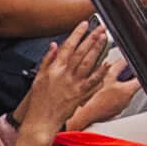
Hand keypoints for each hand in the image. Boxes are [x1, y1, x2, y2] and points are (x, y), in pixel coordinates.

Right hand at [16, 21, 112, 137]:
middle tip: (101, 28)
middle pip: (82, 52)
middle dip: (92, 38)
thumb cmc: (39, 101)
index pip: (68, 47)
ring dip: (98, 50)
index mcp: (55, 69)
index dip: (77, 34)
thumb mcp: (38, 77)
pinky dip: (101, 72)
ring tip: (105, 39)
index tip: (84, 24)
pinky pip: (93, 82)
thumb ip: (47, 60)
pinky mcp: (81, 95)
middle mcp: (66, 75)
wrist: (41, 121)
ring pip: (89, 63)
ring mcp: (75, 85)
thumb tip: (54, 46)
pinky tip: (107, 63)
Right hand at [67, 56, 140, 129]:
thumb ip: (118, 67)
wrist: (88, 115)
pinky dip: (114, 94)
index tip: (133, 68)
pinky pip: (118, 99)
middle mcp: (128, 99)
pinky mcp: (116, 110)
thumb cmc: (97, 99)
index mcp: (129, 91)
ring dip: (119, 86)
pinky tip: (105, 92)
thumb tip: (124, 60)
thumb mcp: (107, 77)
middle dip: (126, 77)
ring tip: (109, 83)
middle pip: (133, 85)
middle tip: (118, 74)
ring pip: (125, 92)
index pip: (142, 79)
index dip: (138, 72)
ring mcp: (123, 106)